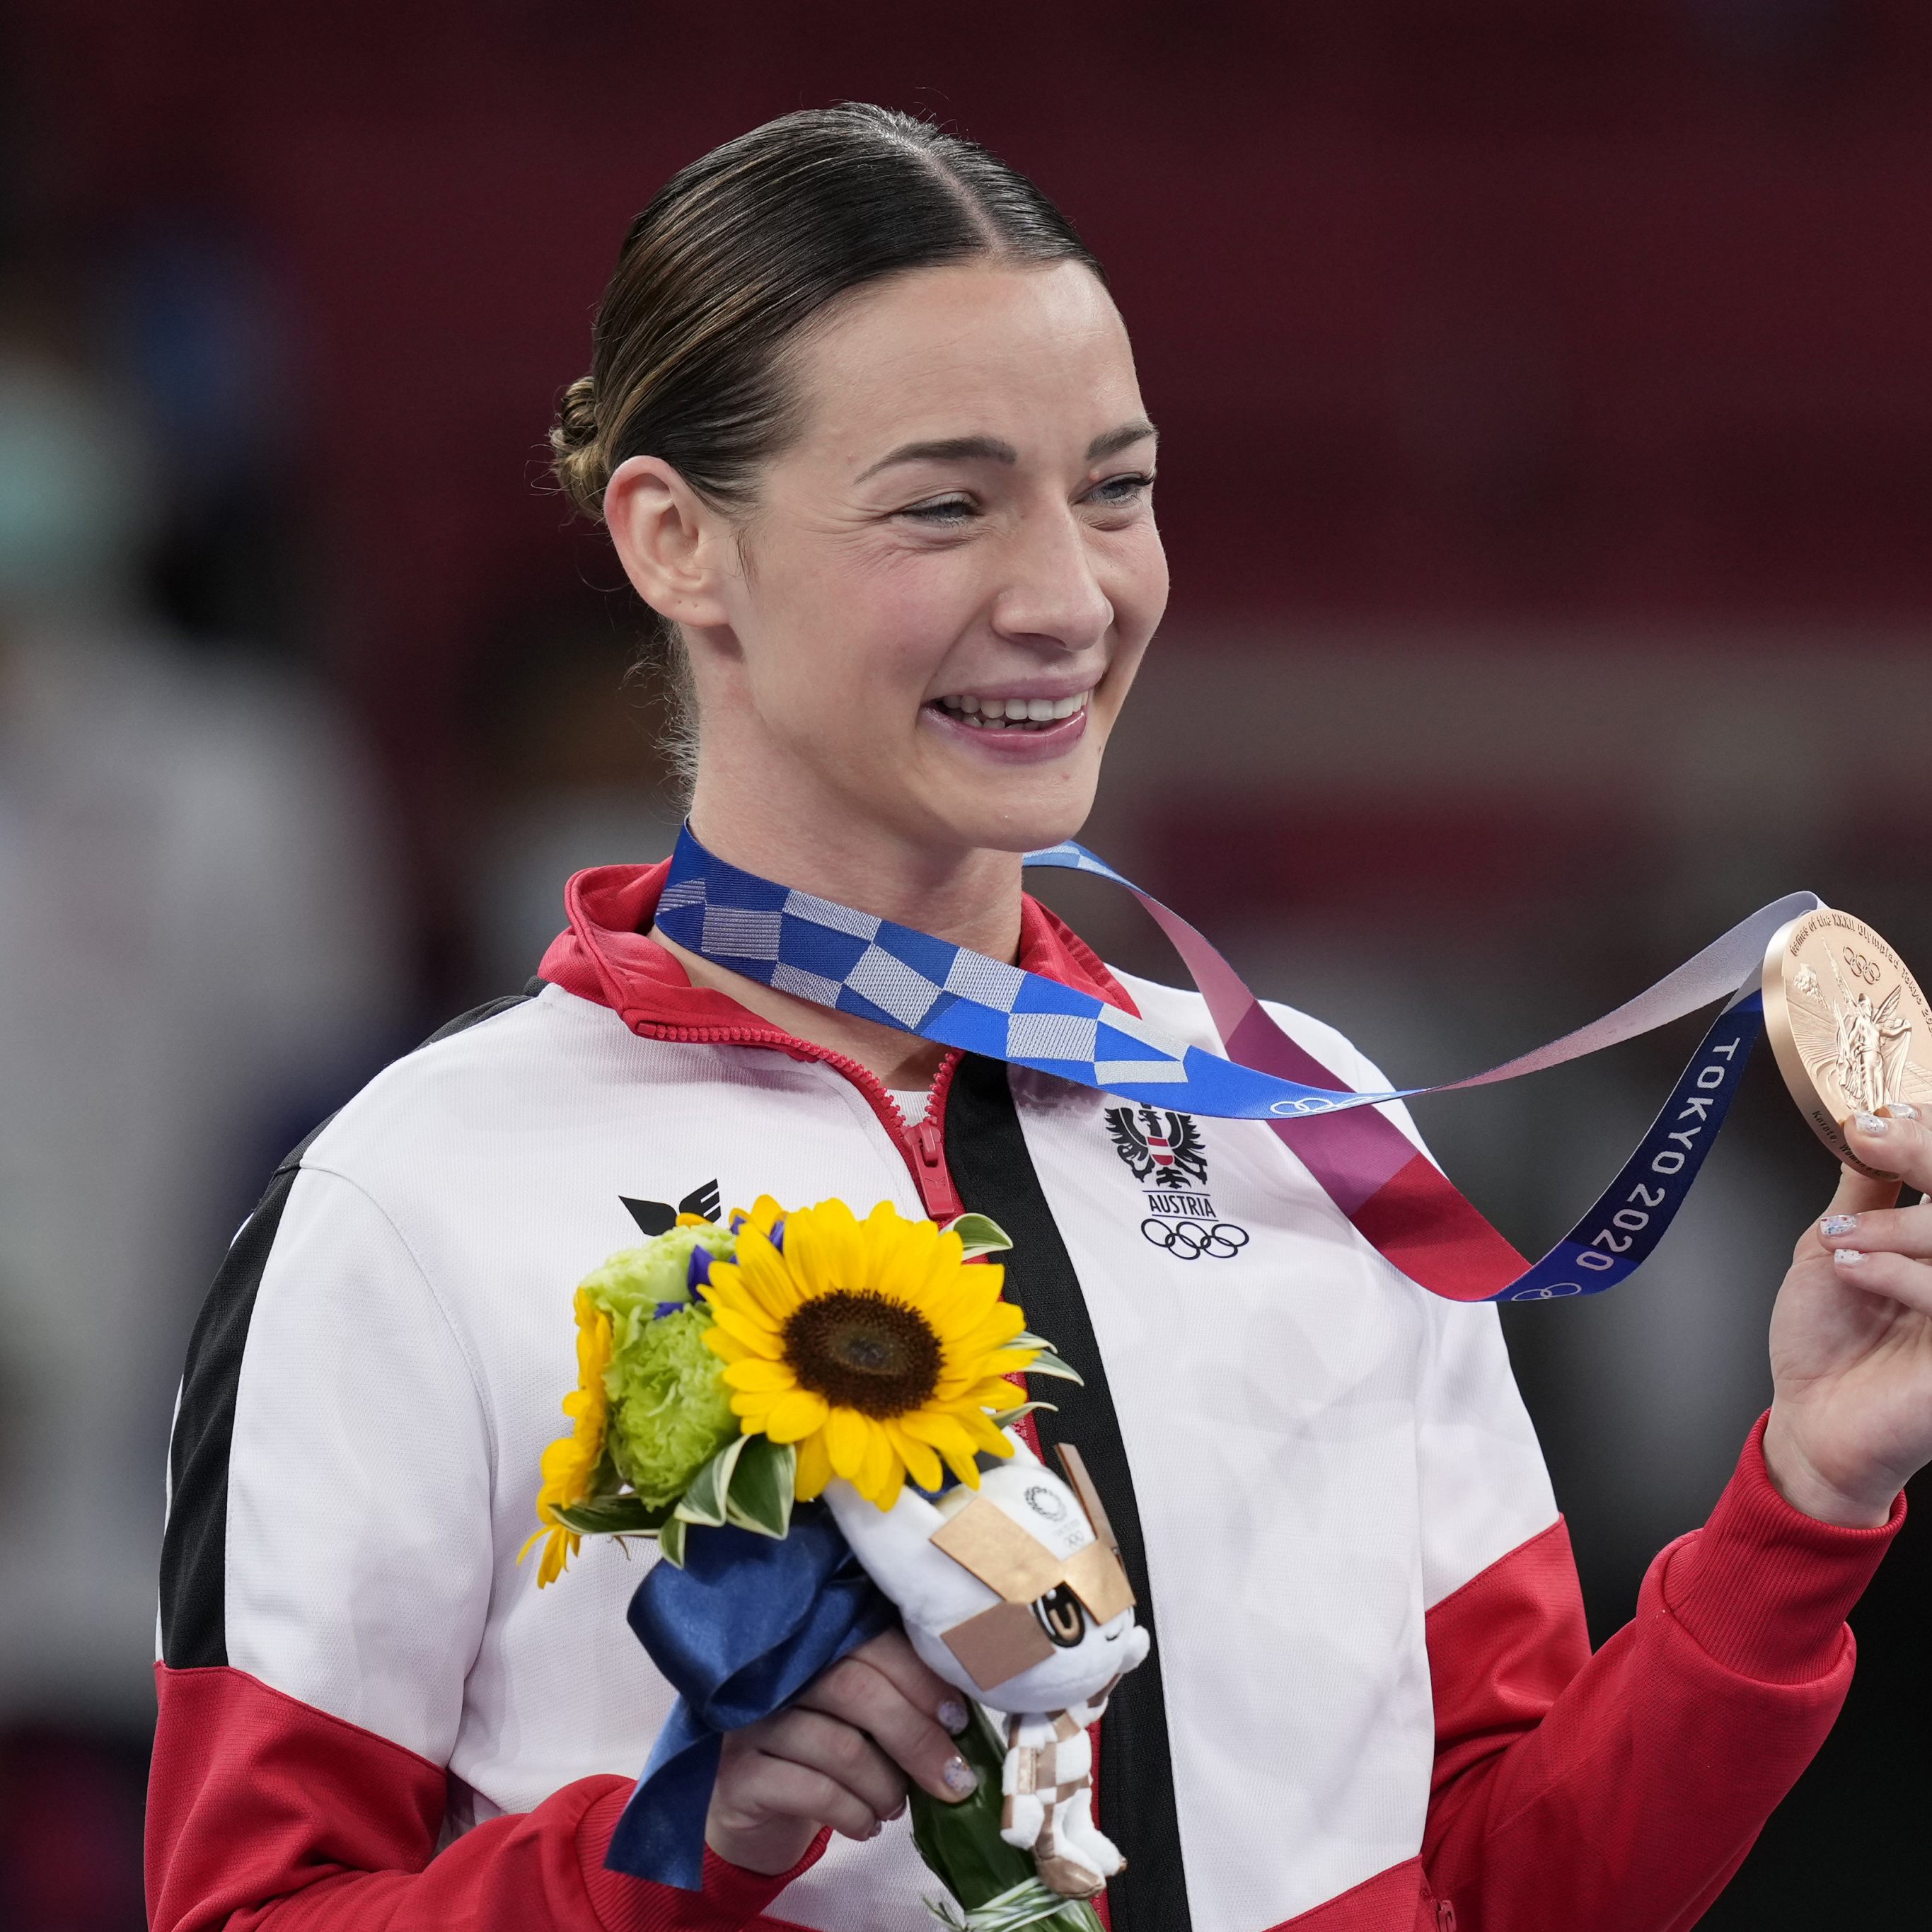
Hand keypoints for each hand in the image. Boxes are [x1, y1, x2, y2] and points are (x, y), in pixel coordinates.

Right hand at [704, 1629, 977, 1875]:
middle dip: (915, 1737)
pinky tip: (866, 1826)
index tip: (958, 1720)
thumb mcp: (863, 1721)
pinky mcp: (739, 1774)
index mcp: (814, 1645)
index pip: (872, 1642)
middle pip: (856, 1688)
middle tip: (951, 1781)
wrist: (757, 1814)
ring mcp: (751, 1722)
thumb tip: (964, 1720)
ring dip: (885, 1785)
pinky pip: (812, 1791)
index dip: (921, 1679)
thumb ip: (900, 1701)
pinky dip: (853, 1813)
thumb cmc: (824, 1754)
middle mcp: (777, 1674)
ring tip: (896, 1807)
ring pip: (838, 1746)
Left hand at [1763, 1105, 1931, 1527]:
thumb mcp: (1836, 1248)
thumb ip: (1867, 1195)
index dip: (1929, 1137)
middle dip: (1925, 1156)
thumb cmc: (1827, 1342)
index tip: (1883, 1120)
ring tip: (1843, 1245)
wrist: (1814, 1419)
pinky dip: (1897, 1270)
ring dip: (1897, 1228)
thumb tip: (1870, 1129)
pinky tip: (1855, 1271)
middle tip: (1875, 1142)